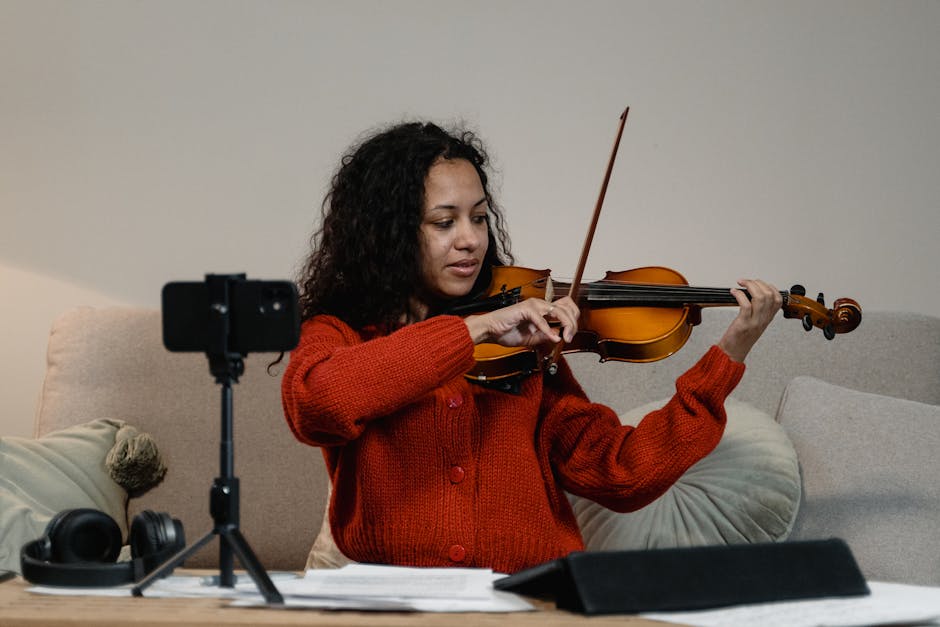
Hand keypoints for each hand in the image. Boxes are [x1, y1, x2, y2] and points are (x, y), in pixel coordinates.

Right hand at [464, 296, 579, 346]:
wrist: (490, 331)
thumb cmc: (506, 332)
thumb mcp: (533, 338)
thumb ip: (546, 336)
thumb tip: (560, 336)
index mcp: (542, 310)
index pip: (566, 307)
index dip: (573, 320)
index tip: (570, 334)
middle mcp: (540, 304)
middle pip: (567, 308)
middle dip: (573, 324)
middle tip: (569, 337)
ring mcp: (533, 305)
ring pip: (558, 311)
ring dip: (565, 325)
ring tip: (564, 338)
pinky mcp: (525, 309)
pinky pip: (541, 319)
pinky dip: (548, 330)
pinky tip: (552, 338)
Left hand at [717, 279, 781, 361]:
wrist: (732, 353)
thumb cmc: (741, 338)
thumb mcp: (755, 323)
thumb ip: (758, 310)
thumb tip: (752, 293)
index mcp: (768, 318)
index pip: (778, 299)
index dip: (770, 287)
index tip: (759, 283)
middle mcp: (763, 319)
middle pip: (769, 295)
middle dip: (758, 283)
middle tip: (747, 281)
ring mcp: (754, 322)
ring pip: (760, 298)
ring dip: (750, 286)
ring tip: (741, 283)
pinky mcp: (743, 324)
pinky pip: (745, 304)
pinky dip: (739, 294)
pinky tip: (733, 292)